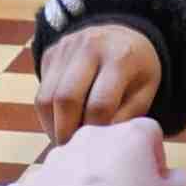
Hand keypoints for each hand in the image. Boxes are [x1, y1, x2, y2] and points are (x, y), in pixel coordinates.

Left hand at [20, 117, 185, 185]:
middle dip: (116, 168)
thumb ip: (180, 179)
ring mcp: (57, 158)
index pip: (148, 133)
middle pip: (108, 146)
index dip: (153, 159)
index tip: (152, 185)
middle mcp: (90, 136)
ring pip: (75, 164)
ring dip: (85, 182)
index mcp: (129, 134)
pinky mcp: (33, 182)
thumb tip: (172, 176)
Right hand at [33, 22, 162, 140]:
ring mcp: (65, 48)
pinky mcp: (50, 53)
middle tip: (72, 150)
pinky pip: (41, 91)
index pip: (100, 104)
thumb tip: (101, 144)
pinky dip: (47, 114)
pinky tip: (60, 123)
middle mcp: (89, 46)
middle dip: (66, 132)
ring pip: (46, 97)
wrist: (122, 34)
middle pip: (66, 99)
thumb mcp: (144, 92)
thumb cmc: (136, 70)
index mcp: (120, 57)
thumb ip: (126, 117)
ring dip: (52, 126)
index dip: (95, 131)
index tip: (96, 149)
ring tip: (65, 140)